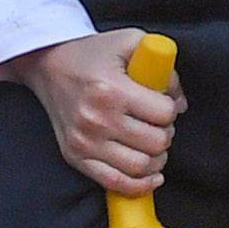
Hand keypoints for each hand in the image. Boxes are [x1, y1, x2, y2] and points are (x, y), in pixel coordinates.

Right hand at [23, 31, 180, 194]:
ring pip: (140, 166)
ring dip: (156, 159)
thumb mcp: (130, 42)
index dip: (172, 108)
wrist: (48, 66)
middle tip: (159, 124)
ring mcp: (84, 142)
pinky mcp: (75, 157)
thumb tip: (180, 102)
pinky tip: (151, 175)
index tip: (164, 104)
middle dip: (166, 133)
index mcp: (111, 89)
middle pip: (156, 143)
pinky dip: (139, 185)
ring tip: (152, 144)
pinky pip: (115, 183)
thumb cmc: (93, 54)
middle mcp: (96, 119)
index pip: (164, 114)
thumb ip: (163, 66)